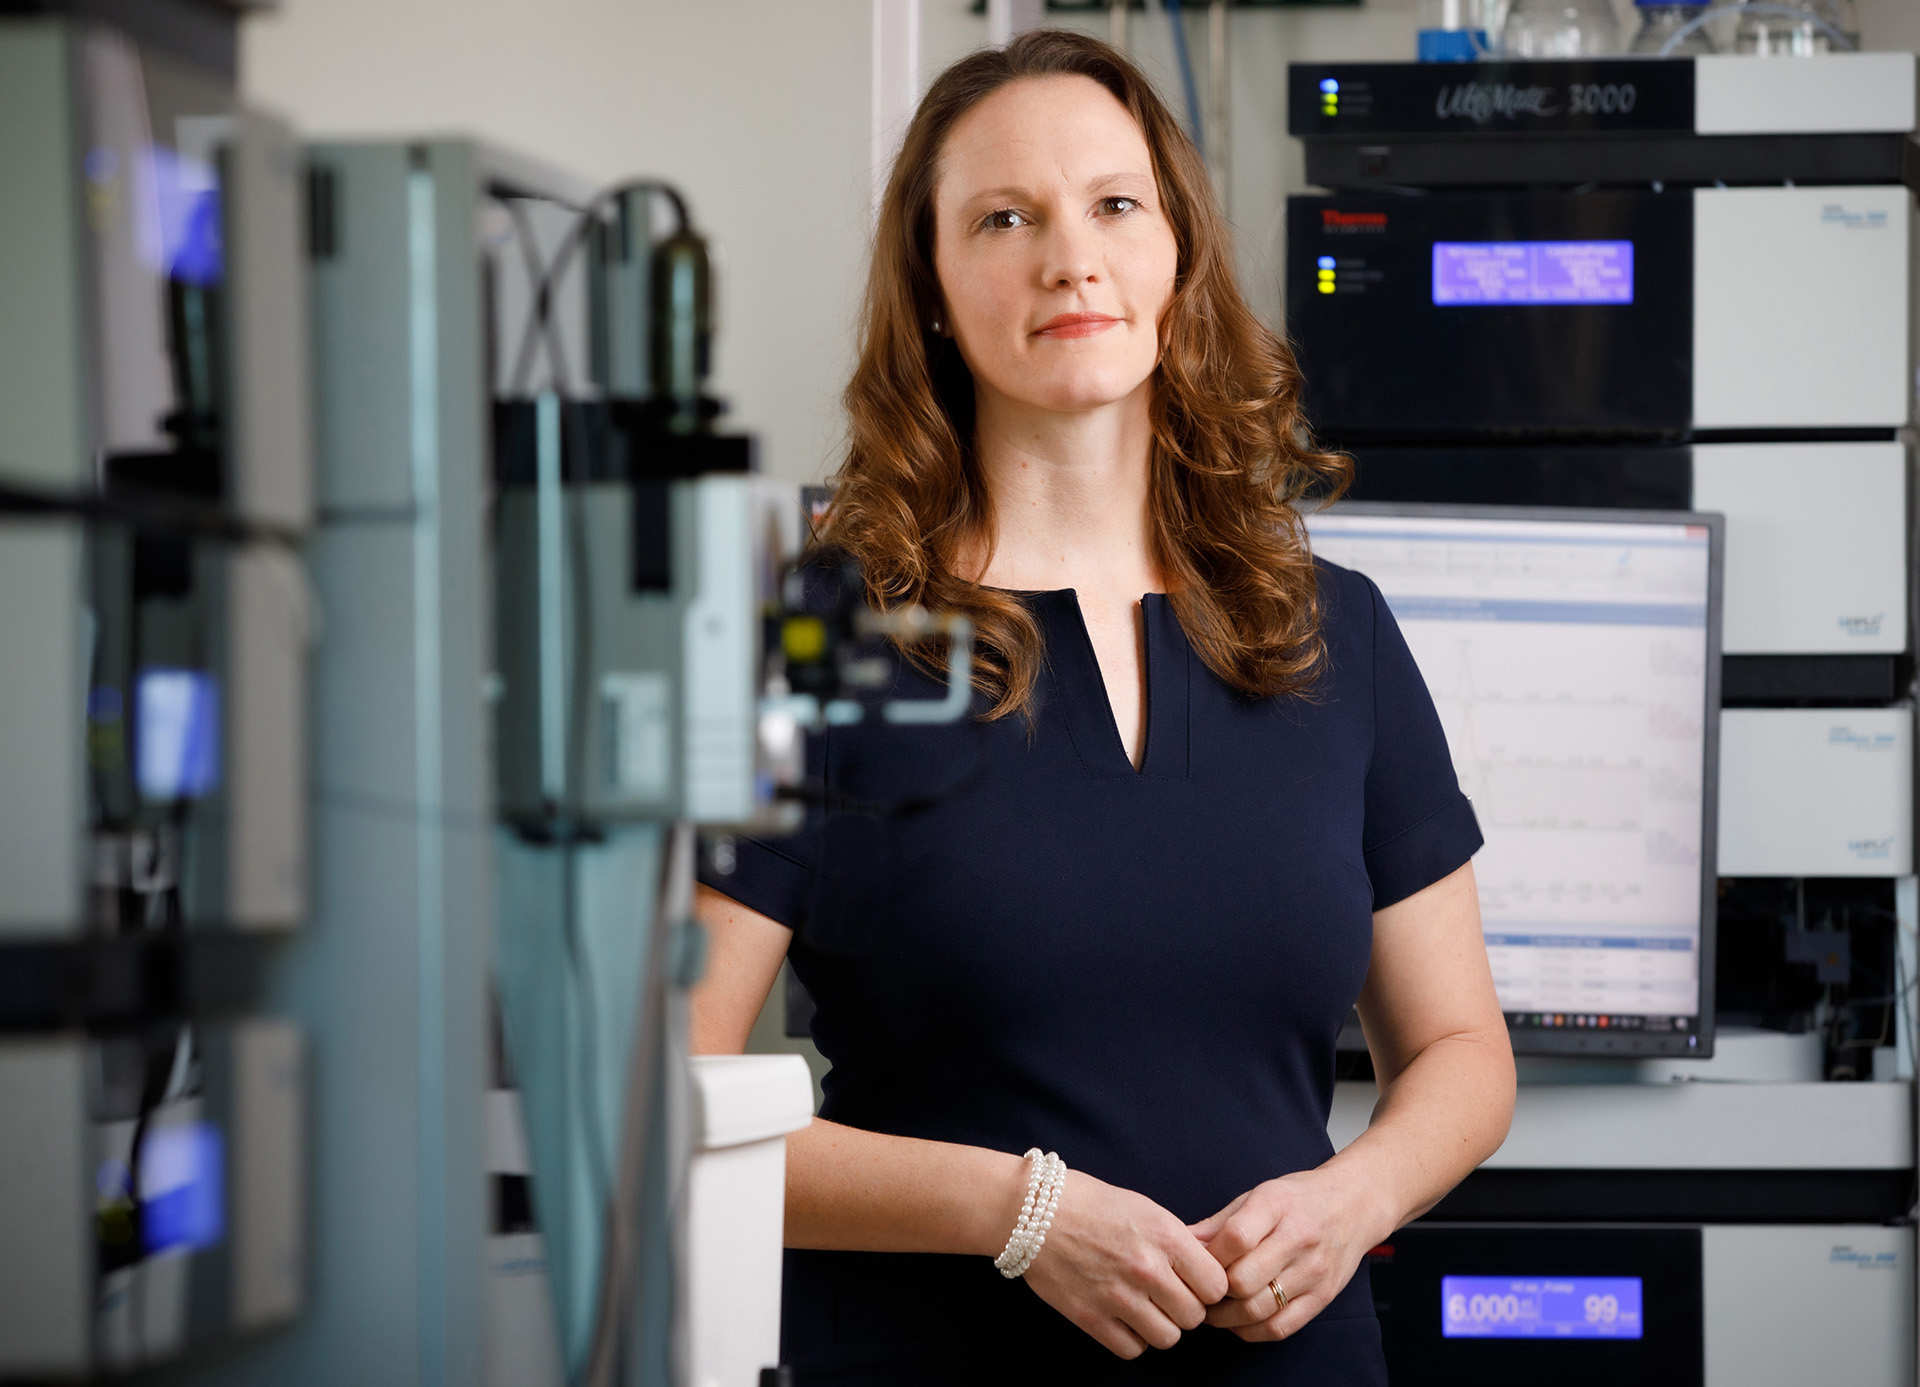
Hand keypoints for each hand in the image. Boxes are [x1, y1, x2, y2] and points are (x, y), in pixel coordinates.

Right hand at [1021, 1169, 1231, 1358]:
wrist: (1034, 1211)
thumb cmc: (1092, 1204)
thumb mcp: (1146, 1209)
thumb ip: (1178, 1243)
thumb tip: (1206, 1271)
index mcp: (1166, 1237)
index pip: (1217, 1286)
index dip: (1208, 1287)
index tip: (1194, 1282)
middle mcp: (1147, 1269)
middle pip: (1195, 1316)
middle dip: (1185, 1308)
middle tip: (1167, 1295)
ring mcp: (1118, 1297)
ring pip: (1168, 1338)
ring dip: (1161, 1325)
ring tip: (1145, 1308)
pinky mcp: (1091, 1318)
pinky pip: (1133, 1350)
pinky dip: (1133, 1339)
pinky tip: (1123, 1318)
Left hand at [1189, 1167, 1387, 1342]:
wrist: (1354, 1205)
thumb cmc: (1298, 1199)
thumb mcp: (1258, 1195)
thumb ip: (1219, 1222)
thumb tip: (1180, 1242)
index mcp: (1277, 1204)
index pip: (1236, 1238)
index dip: (1209, 1257)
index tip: (1197, 1262)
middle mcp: (1299, 1238)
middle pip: (1243, 1280)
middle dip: (1214, 1291)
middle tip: (1199, 1291)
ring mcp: (1313, 1271)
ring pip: (1259, 1309)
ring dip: (1226, 1317)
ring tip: (1213, 1310)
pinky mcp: (1323, 1297)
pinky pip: (1281, 1327)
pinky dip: (1252, 1331)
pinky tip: (1239, 1321)